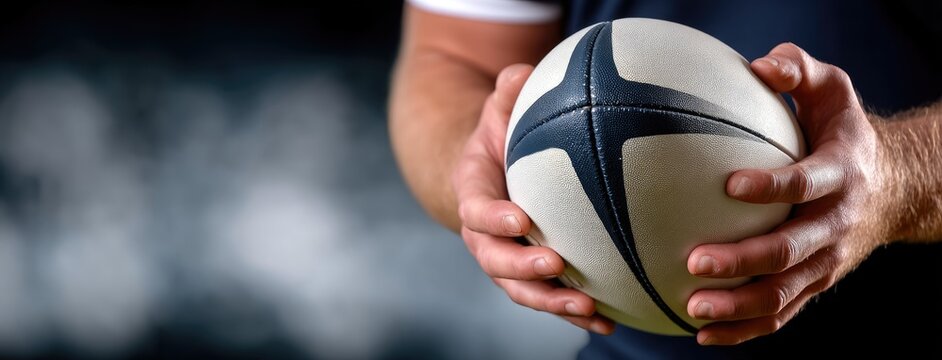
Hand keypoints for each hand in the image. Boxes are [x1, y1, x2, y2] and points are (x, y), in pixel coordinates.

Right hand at [452, 64, 614, 334]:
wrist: (495, 176)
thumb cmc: (502, 137)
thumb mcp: (499, 110)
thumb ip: (506, 94)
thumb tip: (520, 73)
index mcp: (474, 194)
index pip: (475, 210)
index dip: (494, 218)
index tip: (520, 219)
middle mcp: (486, 235)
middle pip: (494, 261)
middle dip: (521, 267)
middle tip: (553, 264)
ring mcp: (508, 259)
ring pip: (521, 289)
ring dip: (551, 301)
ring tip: (586, 306)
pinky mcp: (533, 275)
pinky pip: (550, 297)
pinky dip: (574, 312)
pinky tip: (607, 320)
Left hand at [685, 43, 896, 344]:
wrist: (894, 186)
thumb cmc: (843, 130)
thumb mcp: (832, 89)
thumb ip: (798, 71)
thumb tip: (759, 64)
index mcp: (838, 173)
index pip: (805, 182)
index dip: (771, 186)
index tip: (728, 186)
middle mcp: (836, 222)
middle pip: (790, 250)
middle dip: (743, 260)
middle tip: (694, 262)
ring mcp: (827, 259)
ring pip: (784, 291)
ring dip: (739, 306)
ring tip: (692, 308)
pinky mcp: (817, 282)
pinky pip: (781, 312)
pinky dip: (746, 328)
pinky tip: (703, 334)